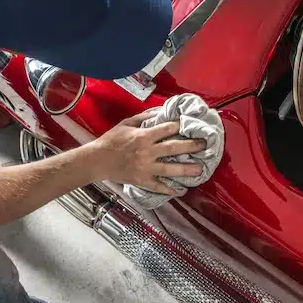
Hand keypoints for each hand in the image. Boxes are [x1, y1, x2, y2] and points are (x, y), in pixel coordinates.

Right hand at [91, 112, 205, 194]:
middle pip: (174, 148)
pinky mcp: (142, 180)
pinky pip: (158, 186)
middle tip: (205, 145)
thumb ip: (144, 117)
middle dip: (192, 146)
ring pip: (170, 169)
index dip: (181, 126)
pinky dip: (169, 190)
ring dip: (187, 169)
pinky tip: (180, 190)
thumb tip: (161, 111)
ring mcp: (146, 168)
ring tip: (201, 170)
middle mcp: (147, 152)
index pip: (167, 129)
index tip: (192, 125)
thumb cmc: (112, 140)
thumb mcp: (127, 123)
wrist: (97, 160)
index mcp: (144, 136)